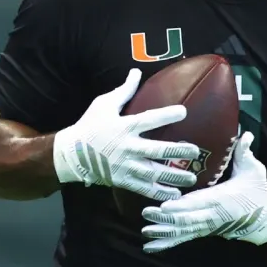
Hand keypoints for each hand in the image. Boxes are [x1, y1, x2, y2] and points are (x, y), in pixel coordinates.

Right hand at [51, 68, 201, 202]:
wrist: (71, 153)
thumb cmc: (89, 125)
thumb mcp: (103, 104)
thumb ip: (124, 90)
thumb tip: (136, 71)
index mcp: (124, 127)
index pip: (148, 120)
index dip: (166, 115)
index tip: (183, 112)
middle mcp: (127, 147)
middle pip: (156, 150)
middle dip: (177, 151)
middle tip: (195, 151)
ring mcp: (125, 166)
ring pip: (153, 173)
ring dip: (173, 176)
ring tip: (192, 177)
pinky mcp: (122, 180)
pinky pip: (143, 188)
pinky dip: (159, 193)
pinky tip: (175, 195)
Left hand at [140, 132, 266, 252]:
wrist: (264, 216)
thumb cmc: (257, 190)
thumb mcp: (254, 170)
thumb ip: (245, 152)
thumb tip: (246, 134)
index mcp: (222, 199)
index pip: (199, 203)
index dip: (182, 206)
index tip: (165, 206)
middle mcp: (212, 215)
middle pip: (186, 219)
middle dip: (166, 218)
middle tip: (147, 212)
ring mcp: (207, 225)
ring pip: (183, 231)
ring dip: (163, 231)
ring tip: (145, 231)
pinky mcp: (203, 231)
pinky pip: (183, 238)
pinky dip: (167, 243)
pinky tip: (149, 247)